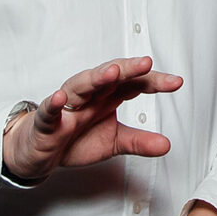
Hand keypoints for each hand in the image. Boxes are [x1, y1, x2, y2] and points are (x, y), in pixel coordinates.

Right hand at [4, 56, 183, 181]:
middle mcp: (89, 95)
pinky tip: (61, 99)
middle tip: (146, 63)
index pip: (133, 83)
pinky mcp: (46, 121)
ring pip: (81, 86)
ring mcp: (67, 106)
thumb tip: (167, 145)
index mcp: (107, 97)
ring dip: (96, 78)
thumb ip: (138, 141)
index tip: (176, 82)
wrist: (40, 152)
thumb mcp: (113, 142)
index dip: (154, 81)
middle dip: (128, 69)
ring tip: (111, 73)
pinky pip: (49, 111)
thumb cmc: (75, 138)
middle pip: (109, 76)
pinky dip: (54, 104)